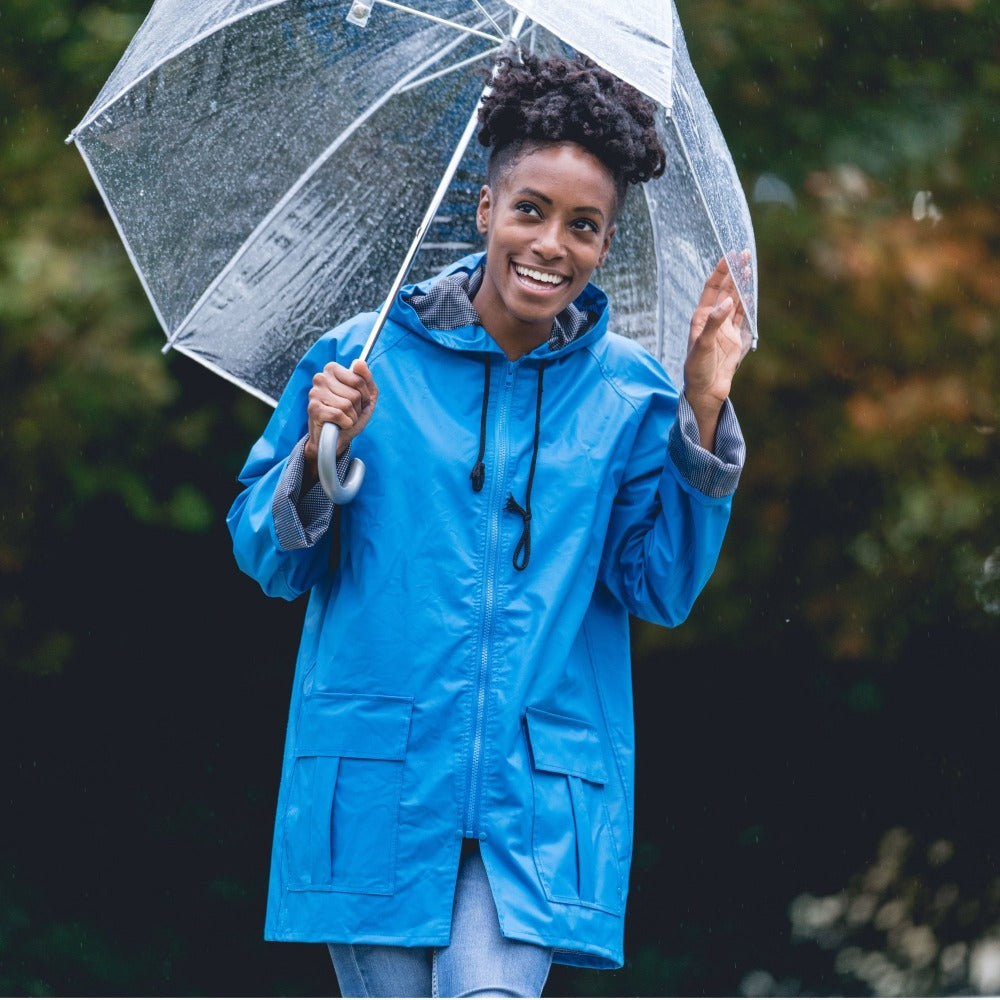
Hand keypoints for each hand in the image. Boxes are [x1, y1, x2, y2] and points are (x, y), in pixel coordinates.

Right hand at [303, 359, 377, 480]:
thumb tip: (359, 362)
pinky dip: (344, 424)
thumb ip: (366, 379)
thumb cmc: (349, 415)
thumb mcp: (365, 397)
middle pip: (355, 394)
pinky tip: (338, 424)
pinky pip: (339, 415)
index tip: (358, 401)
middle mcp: (321, 377)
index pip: (360, 380)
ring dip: (351, 417)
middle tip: (348, 412)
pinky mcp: (312, 408)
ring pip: (347, 405)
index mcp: (332, 369)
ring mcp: (314, 392)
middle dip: (357, 408)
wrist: (335, 439)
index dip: (364, 396)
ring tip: (343, 418)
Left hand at [683, 253, 751, 448]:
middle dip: (734, 272)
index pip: (711, 288)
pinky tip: (749, 294)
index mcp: (701, 318)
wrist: (705, 392)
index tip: (730, 256)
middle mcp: (712, 320)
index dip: (720, 272)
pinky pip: (742, 318)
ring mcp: (724, 329)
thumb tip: (728, 302)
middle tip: (744, 254)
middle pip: (724, 290)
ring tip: (748, 267)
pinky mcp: (734, 340)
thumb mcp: (703, 346)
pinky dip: (746, 305)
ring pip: (735, 301)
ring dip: (741, 285)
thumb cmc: (697, 369)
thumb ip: (715, 323)